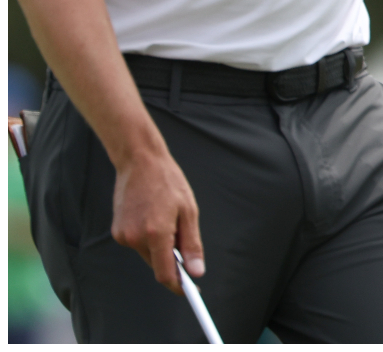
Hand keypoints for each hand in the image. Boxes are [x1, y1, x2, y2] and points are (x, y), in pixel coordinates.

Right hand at [110, 148, 203, 294]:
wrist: (139, 162)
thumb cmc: (168, 183)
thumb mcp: (189, 211)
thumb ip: (191, 244)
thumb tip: (196, 272)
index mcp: (156, 233)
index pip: (165, 273)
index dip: (178, 285)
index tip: (190, 290)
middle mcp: (135, 238)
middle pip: (156, 264)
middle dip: (172, 260)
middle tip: (184, 240)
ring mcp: (123, 236)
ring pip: (147, 254)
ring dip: (160, 247)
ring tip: (168, 219)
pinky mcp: (116, 232)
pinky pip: (138, 244)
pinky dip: (149, 239)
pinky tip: (154, 216)